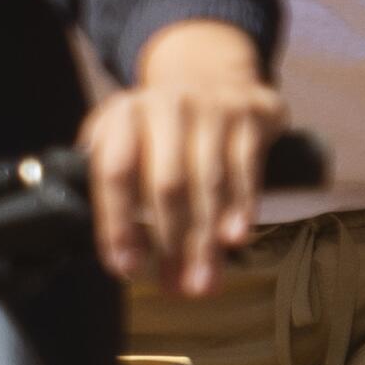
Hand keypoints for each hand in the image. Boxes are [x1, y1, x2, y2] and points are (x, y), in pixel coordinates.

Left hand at [83, 21, 280, 294]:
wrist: (212, 76)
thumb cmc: (160, 131)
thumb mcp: (125, 142)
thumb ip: (116, 190)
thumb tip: (123, 259)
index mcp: (122, 115)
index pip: (114, 172)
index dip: (117, 223)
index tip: (125, 267)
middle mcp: (165, 105)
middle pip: (167, 185)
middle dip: (171, 244)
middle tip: (178, 288)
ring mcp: (210, 106)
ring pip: (208, 183)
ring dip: (206, 240)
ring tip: (205, 282)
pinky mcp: (249, 114)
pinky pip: (245, 168)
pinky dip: (241, 207)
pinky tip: (236, 239)